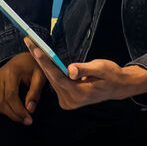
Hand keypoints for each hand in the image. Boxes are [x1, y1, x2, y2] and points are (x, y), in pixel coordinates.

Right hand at [0, 52, 46, 123]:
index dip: (19, 110)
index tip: (29, 119)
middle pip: (1, 102)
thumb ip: (35, 92)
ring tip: (21, 117)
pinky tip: (14, 111)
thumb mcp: (40, 76)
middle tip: (27, 121)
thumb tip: (30, 110)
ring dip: (7, 114)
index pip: (10, 95)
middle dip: (14, 115)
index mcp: (11, 71)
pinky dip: (2, 110)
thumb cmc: (35, 66)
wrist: (25, 58)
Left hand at [28, 44, 146, 109]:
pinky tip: (43, 58)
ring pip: (52, 80)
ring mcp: (68, 102)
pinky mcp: (66, 100)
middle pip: (52, 78)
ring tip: (33, 46)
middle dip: (40, 59)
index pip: (58, 77)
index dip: (46, 63)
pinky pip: (56, 82)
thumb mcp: (101, 68)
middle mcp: (71, 101)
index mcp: (79, 94)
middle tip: (29, 43)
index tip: (36, 49)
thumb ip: (84, 69)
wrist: (117, 86)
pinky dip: (50, 70)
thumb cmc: (110, 74)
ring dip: (43, 64)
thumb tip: (70, 70)